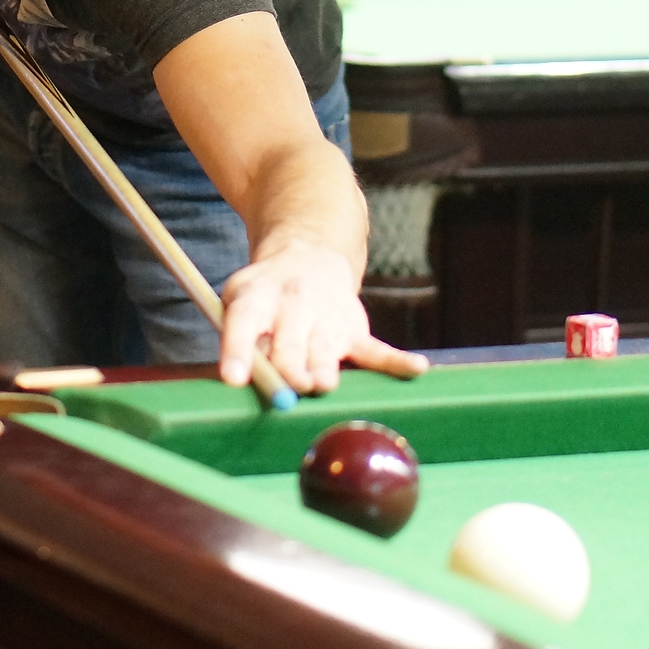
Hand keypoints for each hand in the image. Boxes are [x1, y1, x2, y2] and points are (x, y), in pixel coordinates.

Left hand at [219, 240, 429, 393]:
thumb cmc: (264, 295)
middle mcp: (292, 304)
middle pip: (289, 344)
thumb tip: (242, 383)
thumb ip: (240, 340)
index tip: (233, 379)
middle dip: (287, 369)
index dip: (237, 353)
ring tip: (320, 384)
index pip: (243, 324)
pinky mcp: (354, 330)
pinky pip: (376, 350)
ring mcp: (326, 317)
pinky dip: (396, 361)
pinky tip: (415, 367)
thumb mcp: (240, 303)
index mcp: (256, 298)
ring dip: (323, 369)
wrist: (306, 257)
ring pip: (325, 351)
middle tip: (286, 391)